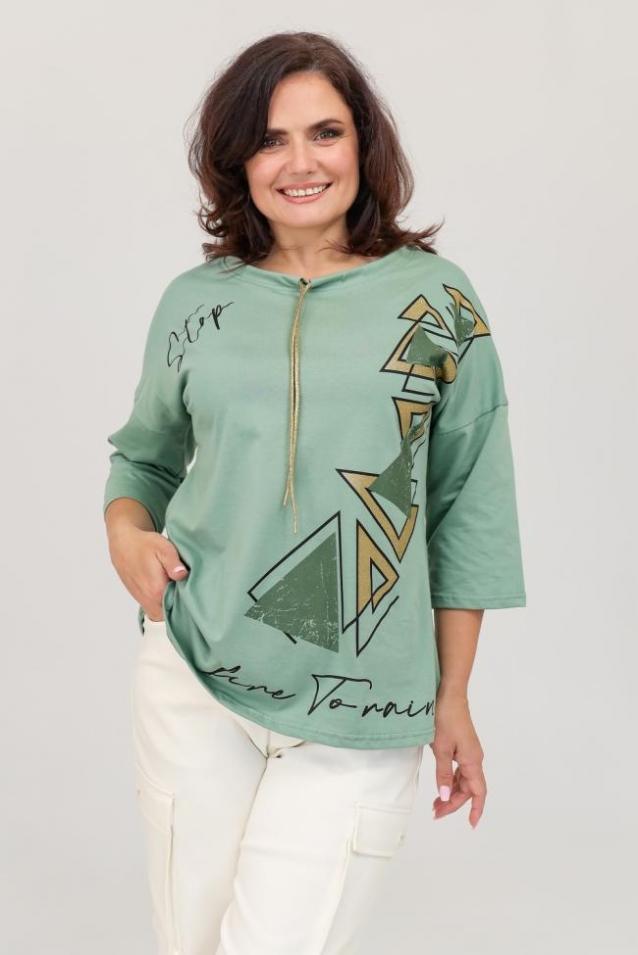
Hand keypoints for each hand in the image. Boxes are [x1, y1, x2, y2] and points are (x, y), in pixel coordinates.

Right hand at [108, 525, 188, 621]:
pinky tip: (168, 590)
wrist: (123, 542)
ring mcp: (142, 600)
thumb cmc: (144, 544)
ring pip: (160, 614)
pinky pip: (153, 608)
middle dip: (179, 608)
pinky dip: (162, 604)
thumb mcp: (163, 548)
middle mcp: (147, 599)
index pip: (177, 608)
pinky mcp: (139, 597)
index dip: (187, 604)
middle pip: (168, 614)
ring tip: (179, 591)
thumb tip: (182, 575)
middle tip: (188, 593)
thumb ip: (174, 564)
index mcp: (156, 590)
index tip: (195, 595)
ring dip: (170, 606)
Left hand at [429, 692, 485, 828]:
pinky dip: (450, 780)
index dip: (476, 810)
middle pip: (468, 789)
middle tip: (435, 814)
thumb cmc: (445, 718)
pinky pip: (460, 770)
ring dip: (450, 792)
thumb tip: (443, 796)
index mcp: (473, 761)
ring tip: (435, 804)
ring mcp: (469, 752)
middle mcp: (474, 758)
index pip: (479, 792)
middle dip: (453, 803)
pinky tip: (441, 784)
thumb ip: (442, 773)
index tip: (471, 825)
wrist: (449, 694)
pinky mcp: (462, 746)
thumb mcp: (441, 748)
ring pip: (463, 780)